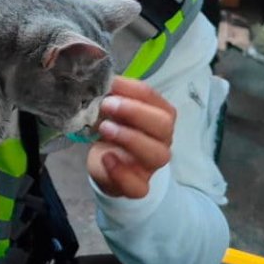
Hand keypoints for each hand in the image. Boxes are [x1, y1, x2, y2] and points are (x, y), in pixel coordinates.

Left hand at [87, 76, 175, 198]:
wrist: (106, 163)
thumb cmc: (114, 129)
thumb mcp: (112, 110)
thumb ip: (111, 96)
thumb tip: (99, 78)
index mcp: (158, 116)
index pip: (155, 99)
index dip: (133, 90)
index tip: (110, 84)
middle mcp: (162, 140)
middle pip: (164, 125)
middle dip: (135, 112)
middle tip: (107, 105)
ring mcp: (152, 165)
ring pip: (157, 154)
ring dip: (130, 138)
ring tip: (105, 128)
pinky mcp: (138, 186)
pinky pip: (139, 185)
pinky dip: (122, 172)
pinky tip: (106, 158)